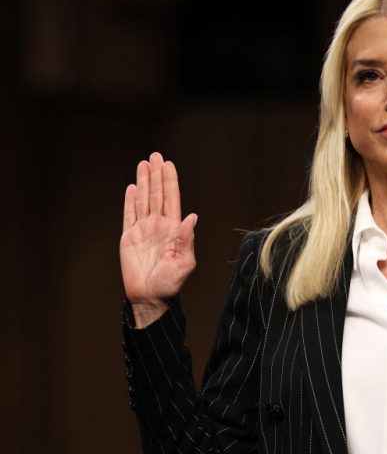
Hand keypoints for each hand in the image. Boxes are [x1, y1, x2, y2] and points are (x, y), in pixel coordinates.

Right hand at [120, 152, 197, 327]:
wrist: (150, 298)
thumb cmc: (171, 283)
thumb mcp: (184, 262)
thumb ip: (186, 239)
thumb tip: (192, 217)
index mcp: (174, 229)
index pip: (172, 199)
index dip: (170, 182)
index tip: (168, 165)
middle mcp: (159, 226)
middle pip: (157, 194)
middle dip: (156, 175)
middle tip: (155, 155)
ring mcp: (143, 230)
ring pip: (143, 200)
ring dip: (143, 182)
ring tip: (143, 164)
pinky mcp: (129, 238)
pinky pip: (128, 215)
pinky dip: (130, 201)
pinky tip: (131, 188)